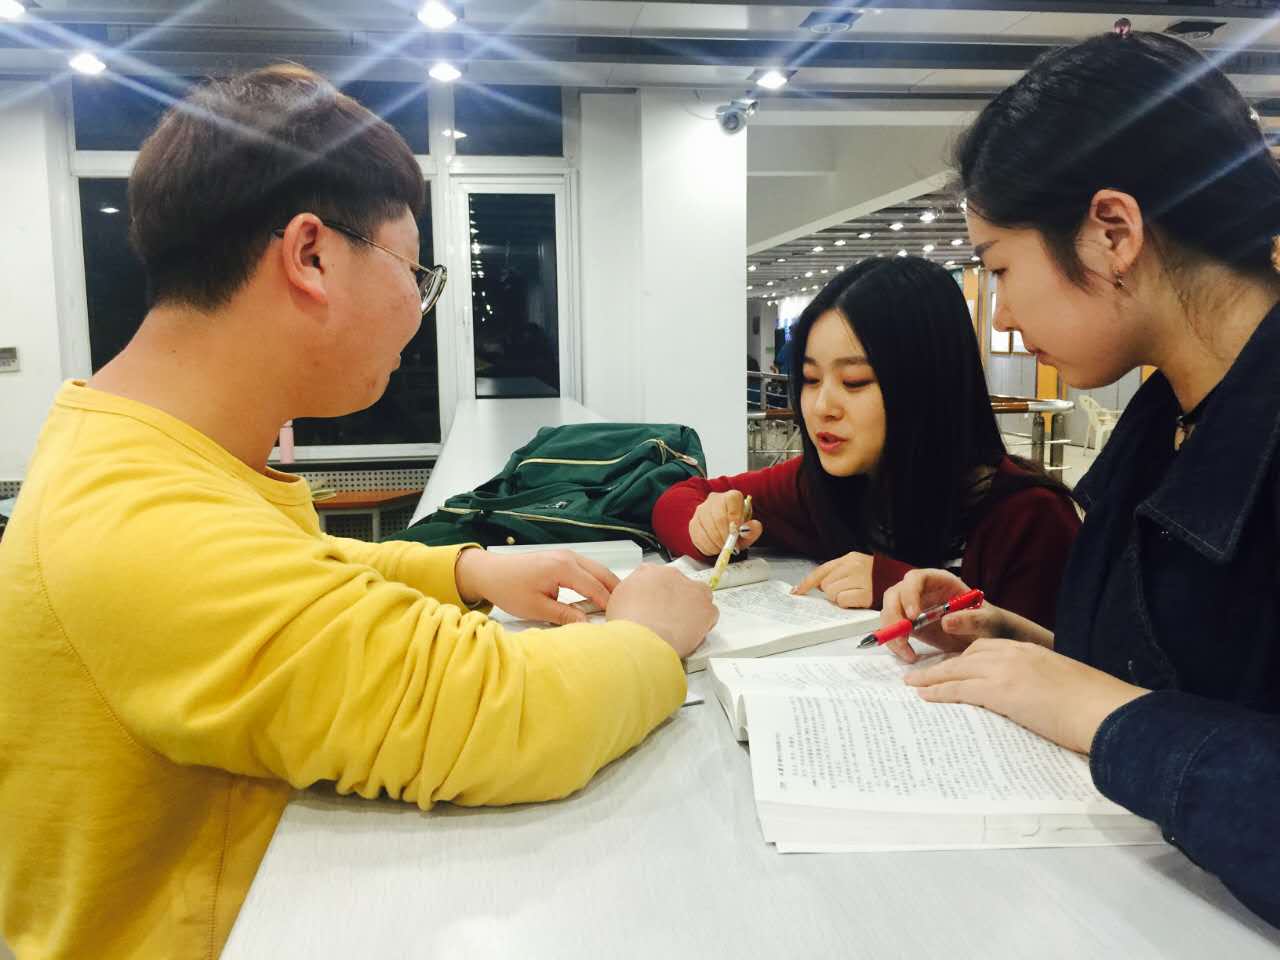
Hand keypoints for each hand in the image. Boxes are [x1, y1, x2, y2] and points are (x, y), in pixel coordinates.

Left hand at [454, 548, 617, 624]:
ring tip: (615, 605)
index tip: (619, 619)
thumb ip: (565, 615)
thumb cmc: (509, 588)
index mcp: (563, 568)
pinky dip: (596, 580)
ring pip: (597, 569)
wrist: (489, 572)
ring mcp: (566, 555)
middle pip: (603, 574)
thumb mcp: (536, 608)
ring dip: (607, 585)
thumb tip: (587, 624)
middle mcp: (568, 557)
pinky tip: (598, 595)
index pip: (595, 588)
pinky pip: (587, 568)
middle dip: (616, 592)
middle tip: (625, 611)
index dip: (608, 605)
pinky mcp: (562, 557)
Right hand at [606, 564, 718, 657]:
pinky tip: (690, 635)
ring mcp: (692, 590)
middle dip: (676, 600)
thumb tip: (637, 595)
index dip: (658, 594)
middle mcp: (673, 575)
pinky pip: (710, 615)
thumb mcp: (618, 599)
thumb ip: (631, 591)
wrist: (641, 639)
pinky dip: (703, 625)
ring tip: (680, 627)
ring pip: (698, 596)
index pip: (659, 577)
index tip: (657, 605)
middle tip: (667, 618)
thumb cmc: (628, 624)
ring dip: (692, 609)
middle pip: (680, 585)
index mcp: (650, 571)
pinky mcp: (706, 608)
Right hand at [688, 490, 762, 557]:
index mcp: (731, 497)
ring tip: (723, 547)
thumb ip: (753, 529)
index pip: (732, 501)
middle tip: (730, 546)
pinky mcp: (693, 523)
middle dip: (725, 536)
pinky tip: (715, 547)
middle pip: (718, 518)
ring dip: (716, 543)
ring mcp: (701, 511)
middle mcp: (714, 500)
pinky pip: (698, 536)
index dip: (734, 520)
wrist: (726, 530)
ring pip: (707, 528)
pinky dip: (707, 546)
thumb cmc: (738, 528)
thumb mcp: (751, 529)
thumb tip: (749, 529)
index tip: (736, 534)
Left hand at [791, 552, 874, 607]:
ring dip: (839, 598)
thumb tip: (813, 586)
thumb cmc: (875, 577)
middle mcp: (853, 566)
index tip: (797, 592)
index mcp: (849, 558)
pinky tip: (857, 600)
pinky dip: (847, 603)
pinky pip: (843, 601)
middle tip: (846, 591)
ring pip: (832, 594)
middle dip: (831, 591)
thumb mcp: (856, 568)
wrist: (901, 581)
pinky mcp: (866, 594)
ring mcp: (860, 579)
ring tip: (853, 595)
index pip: (822, 570)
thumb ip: (837, 573)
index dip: (807, 582)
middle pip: (825, 584)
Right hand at [880, 568, 1049, 663]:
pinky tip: (909, 655)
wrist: (987, 638)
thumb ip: (971, 619)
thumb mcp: (988, 621)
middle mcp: (922, 591)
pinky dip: (895, 644)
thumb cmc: (990, 623)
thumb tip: (946, 621)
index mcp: (940, 581)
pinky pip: (893, 631)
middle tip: (903, 636)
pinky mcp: (910, 625)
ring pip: (889, 613)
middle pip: (895, 594)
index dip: (910, 593)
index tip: (914, 615)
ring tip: (907, 650)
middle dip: (894, 615)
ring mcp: (912, 608)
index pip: (916, 579)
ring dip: (892, 632)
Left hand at [905, 638, 1147, 754]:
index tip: (952, 667)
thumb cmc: (1093, 705)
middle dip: (943, 666)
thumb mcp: (1063, 684)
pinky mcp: (1000, 690)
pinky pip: (960, 688)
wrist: (1103, 710)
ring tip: (912, 685)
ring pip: (957, 669)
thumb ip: (1042, 684)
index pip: (988, 648)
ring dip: (932, 678)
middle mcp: (1013, 654)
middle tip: (923, 674)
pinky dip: (939, 691)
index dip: (966, 659)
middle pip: (967, 656)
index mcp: (1030, 650)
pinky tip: (925, 696)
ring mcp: (1005, 670)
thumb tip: (1034, 701)